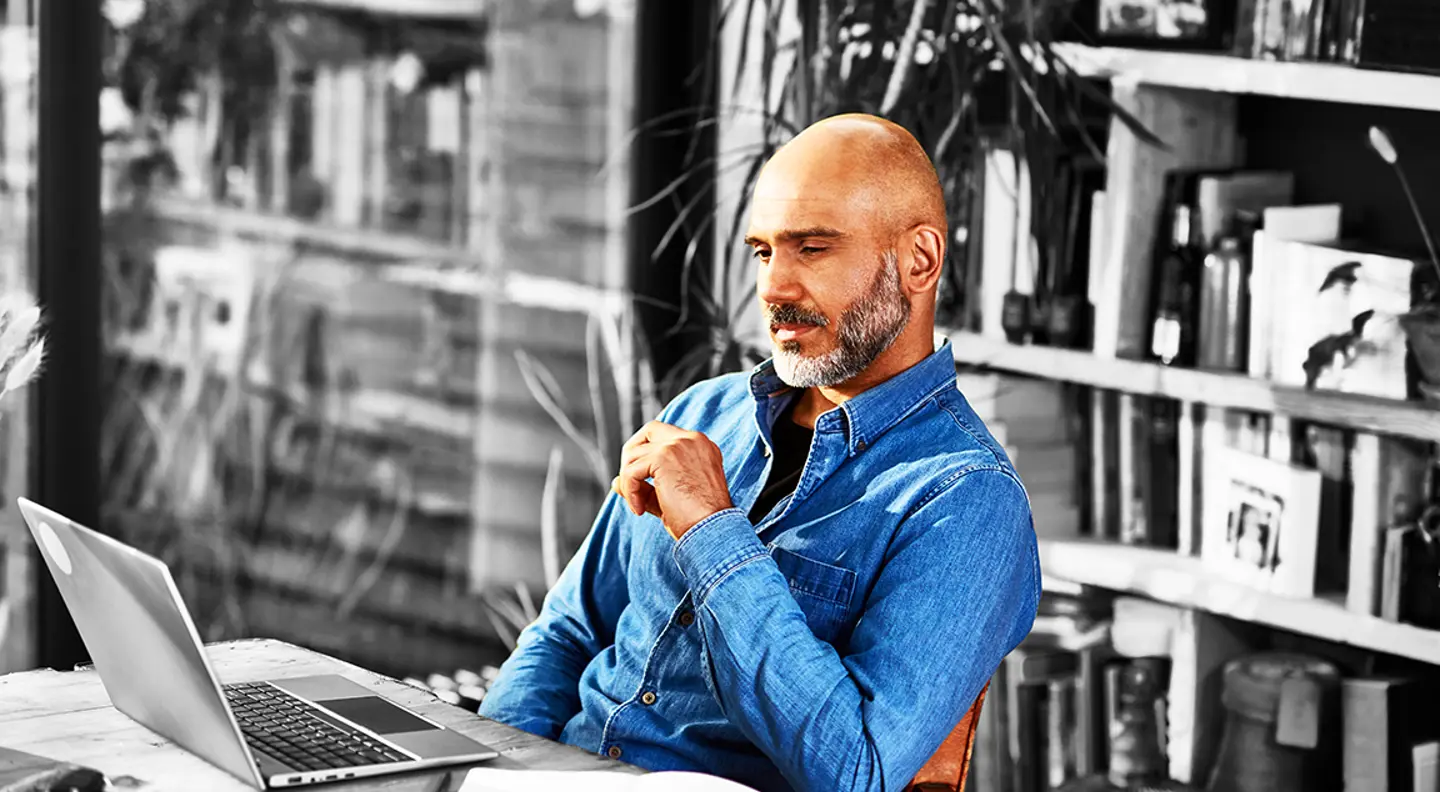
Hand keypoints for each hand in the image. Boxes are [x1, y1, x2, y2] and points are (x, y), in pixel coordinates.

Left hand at [611, 421, 734, 538]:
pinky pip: (631, 470)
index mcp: (701, 446)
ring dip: (628, 481)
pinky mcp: (664, 456)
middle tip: (630, 486)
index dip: (648, 458)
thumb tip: (616, 482)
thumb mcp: (670, 497)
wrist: (714, 530)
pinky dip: (629, 491)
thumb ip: (645, 487)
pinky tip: (640, 510)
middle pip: (649, 430)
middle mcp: (692, 439)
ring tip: (638, 506)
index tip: (644, 485)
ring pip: (634, 453)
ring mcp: (678, 445)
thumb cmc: (699, 521)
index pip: (665, 437)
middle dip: (631, 456)